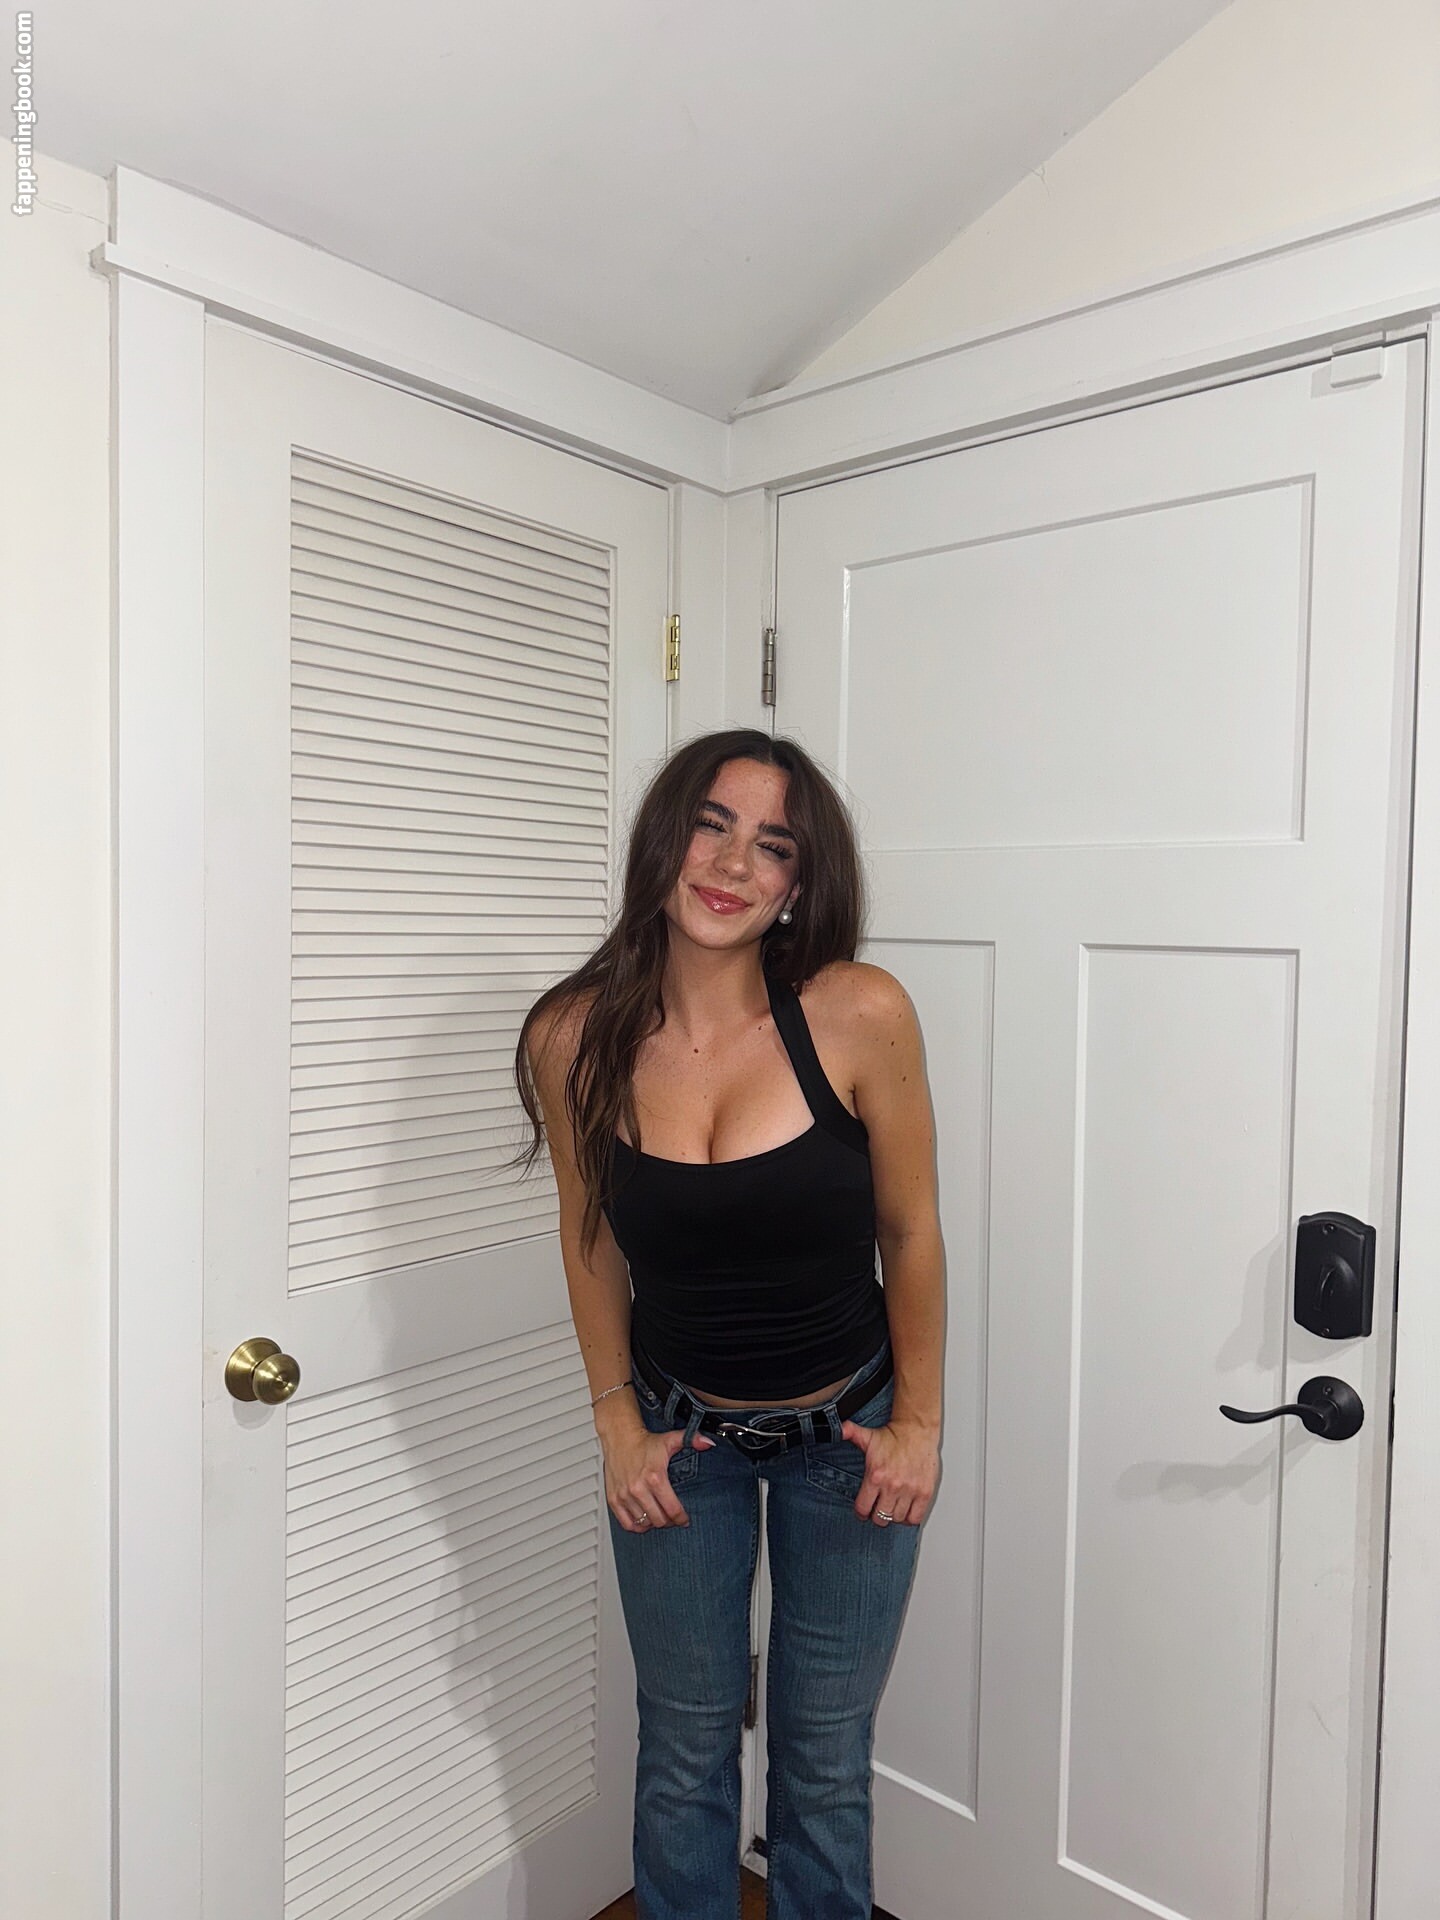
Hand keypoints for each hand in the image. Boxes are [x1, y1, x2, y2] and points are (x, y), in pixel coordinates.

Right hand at [600, 1420, 714, 1531]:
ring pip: (644, 1523)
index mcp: (655, 1477)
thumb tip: (708, 1443)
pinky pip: (627, 1524)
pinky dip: (637, 1526)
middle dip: (669, 1521)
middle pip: (659, 1520)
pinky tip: (643, 1519)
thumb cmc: (644, 1442)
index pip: (672, 1509)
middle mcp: (638, 1488)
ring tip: (659, 1516)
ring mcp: (625, 1495)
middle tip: (672, 1517)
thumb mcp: (670, 1439)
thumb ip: (692, 1439)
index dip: (682, 1518)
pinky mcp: (613, 1499)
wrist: (619, 1437)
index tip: (684, 1520)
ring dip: (654, 1523)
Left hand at [839, 1416, 938, 1526]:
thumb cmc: (893, 1436)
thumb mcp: (866, 1436)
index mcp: (876, 1476)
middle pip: (880, 1518)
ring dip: (893, 1516)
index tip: (864, 1511)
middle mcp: (892, 1486)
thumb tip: (837, 1429)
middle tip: (878, 1510)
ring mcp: (910, 1490)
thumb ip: (848, 1432)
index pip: (863, 1508)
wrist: (917, 1430)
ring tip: (892, 1508)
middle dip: (877, 1516)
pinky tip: (906, 1511)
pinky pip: (915, 1518)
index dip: (862, 1512)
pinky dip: (910, 1518)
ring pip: (897, 1519)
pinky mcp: (925, 1492)